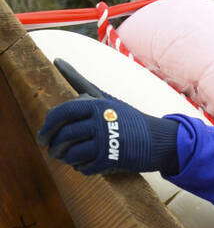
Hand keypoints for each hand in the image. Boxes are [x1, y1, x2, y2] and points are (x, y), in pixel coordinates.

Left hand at [38, 61, 178, 176]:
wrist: (157, 139)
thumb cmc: (126, 117)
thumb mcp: (102, 97)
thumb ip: (78, 80)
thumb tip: (57, 59)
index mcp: (95, 105)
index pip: (62, 113)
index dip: (48, 126)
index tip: (42, 136)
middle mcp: (100, 122)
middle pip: (65, 135)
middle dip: (54, 146)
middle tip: (51, 151)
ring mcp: (107, 141)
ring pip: (74, 153)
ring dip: (65, 159)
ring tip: (64, 159)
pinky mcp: (113, 159)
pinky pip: (87, 167)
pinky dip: (81, 168)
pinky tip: (81, 166)